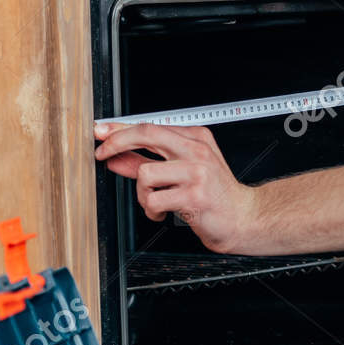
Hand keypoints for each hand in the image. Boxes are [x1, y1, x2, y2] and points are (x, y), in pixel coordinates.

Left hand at [94, 122, 257, 253]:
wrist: (242, 218)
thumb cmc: (214, 195)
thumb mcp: (182, 171)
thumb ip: (148, 162)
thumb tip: (117, 157)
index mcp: (195, 138)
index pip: (150, 126)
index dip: (120, 129)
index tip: (101, 133)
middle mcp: (197, 151)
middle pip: (147, 134)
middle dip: (117, 143)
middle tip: (103, 155)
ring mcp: (197, 172)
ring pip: (146, 174)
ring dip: (142, 194)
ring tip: (155, 202)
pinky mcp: (195, 196)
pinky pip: (154, 201)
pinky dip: (152, 211)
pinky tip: (163, 213)